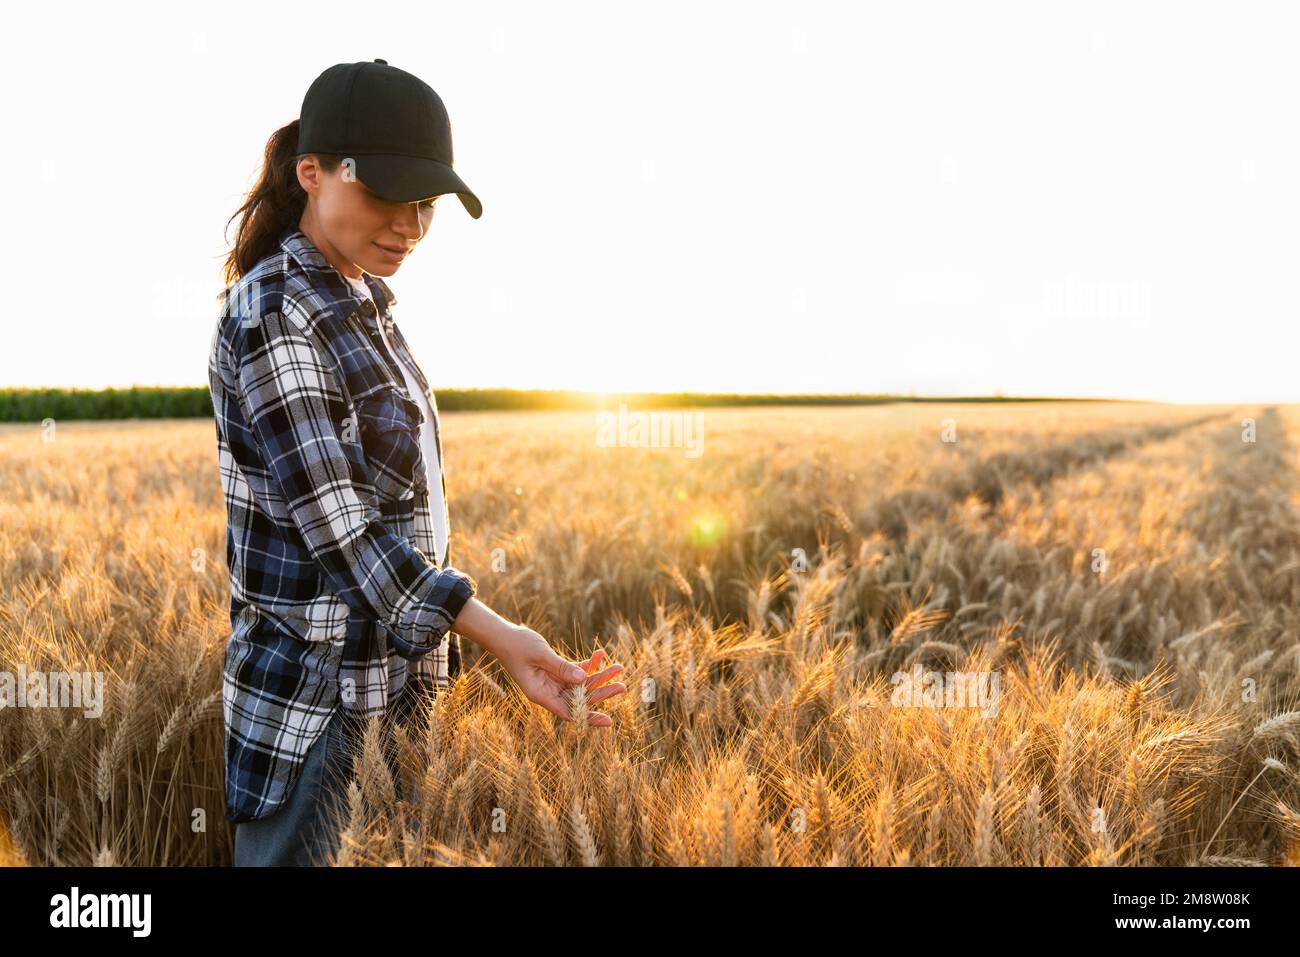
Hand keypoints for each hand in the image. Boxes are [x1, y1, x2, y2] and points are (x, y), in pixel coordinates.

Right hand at [496, 626, 626, 726]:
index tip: (608, 721)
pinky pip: (576, 670)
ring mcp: (553, 681)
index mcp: (541, 694)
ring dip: (600, 675)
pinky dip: (589, 663)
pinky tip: (601, 654)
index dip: (589, 718)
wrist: (504, 635)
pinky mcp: (556, 670)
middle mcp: (549, 691)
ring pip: (582, 683)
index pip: (569, 713)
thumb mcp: (540, 655)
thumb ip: (561, 667)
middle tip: (622, 687)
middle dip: (601, 692)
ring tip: (619, 667)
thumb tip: (583, 679)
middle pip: (580, 698)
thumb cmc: (517, 646)